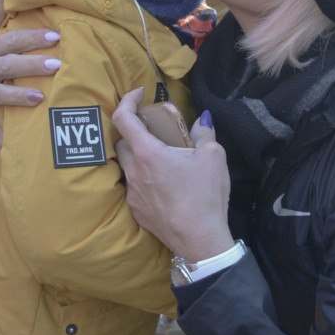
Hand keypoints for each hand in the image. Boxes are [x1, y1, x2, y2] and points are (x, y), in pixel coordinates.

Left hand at [113, 88, 234, 261]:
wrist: (200, 241)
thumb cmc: (205, 196)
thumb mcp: (213, 157)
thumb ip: (204, 133)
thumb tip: (202, 120)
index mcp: (148, 153)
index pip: (123, 118)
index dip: (127, 100)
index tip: (138, 94)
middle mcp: (134, 172)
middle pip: (121, 142)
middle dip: (133, 131)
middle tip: (154, 131)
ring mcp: (132, 194)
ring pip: (127, 166)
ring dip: (138, 157)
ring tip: (161, 160)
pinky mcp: (137, 212)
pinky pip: (134, 188)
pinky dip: (144, 180)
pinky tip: (164, 185)